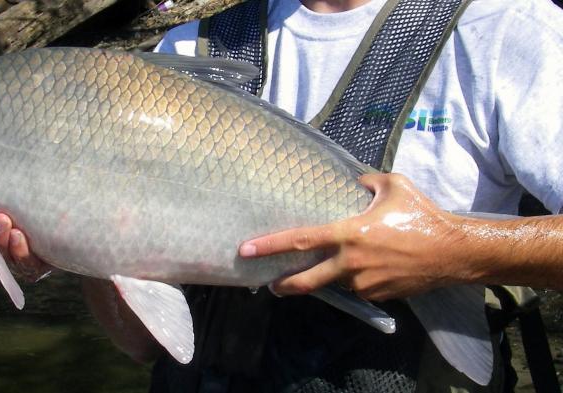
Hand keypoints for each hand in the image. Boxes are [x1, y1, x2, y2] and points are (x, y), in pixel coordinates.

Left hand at [239, 173, 470, 300]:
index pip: (300, 241)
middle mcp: (350, 263)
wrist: (455, 253)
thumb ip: (367, 181)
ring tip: (331, 266)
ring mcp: (364, 283)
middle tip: (270, 283)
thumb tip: (353, 181)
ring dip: (327, 277)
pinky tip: (364, 268)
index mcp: (349, 234)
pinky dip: (353, 279)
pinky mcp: (378, 296)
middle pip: (306, 281)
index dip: (270, 246)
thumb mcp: (394, 186)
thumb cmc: (422, 216)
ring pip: (334, 283)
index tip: (246, 250)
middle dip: (283, 284)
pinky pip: (357, 288)